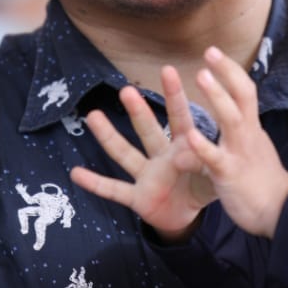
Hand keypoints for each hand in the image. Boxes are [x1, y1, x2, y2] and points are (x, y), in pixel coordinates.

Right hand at [69, 67, 214, 237]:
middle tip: (126, 90)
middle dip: (138, 111)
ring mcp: (146, 176)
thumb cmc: (201, 188)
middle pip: (147, 131)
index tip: (169, 71)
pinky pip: (114, 190)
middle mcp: (160, 157)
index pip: (180, 119)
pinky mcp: (137, 198)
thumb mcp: (212, 177)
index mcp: (183, 148)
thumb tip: (193, 146)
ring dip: (109, 136)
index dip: (175, 96)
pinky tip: (76, 173)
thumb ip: (205, 162)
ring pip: (125, 154)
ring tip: (93, 115)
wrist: (187, 217)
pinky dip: (95, 184)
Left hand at [182, 47, 287, 236]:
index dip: (230, 71)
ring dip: (216, 96)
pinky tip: (191, 137)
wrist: (282, 214)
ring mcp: (240, 153)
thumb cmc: (266, 183)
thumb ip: (242, 134)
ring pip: (231, 119)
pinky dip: (203, 146)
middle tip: (209, 51)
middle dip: (226, 72)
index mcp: (252, 129)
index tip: (214, 53)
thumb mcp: (254, 151)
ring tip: (200, 76)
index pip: (245, 92)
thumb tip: (236, 118)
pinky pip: (215, 159)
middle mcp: (248, 135)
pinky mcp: (230, 175)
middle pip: (242, 95)